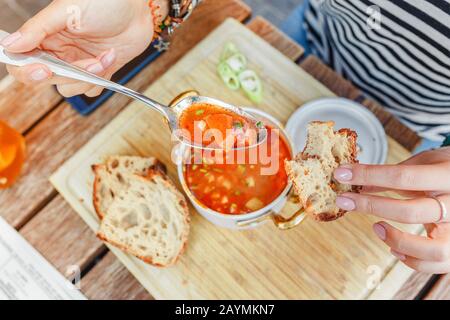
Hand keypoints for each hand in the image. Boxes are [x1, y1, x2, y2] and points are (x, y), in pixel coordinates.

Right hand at [1, 0, 167, 96]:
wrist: (138, 10)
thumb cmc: (105, 1)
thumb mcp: (68, 10)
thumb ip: (38, 28)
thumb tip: (11, 45)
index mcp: (45, 36)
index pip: (21, 61)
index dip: (27, 71)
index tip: (44, 70)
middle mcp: (58, 52)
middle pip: (47, 79)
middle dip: (70, 74)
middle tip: (89, 62)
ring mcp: (78, 64)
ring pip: (70, 88)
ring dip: (89, 77)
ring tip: (104, 55)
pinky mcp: (98, 72)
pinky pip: (91, 89)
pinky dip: (102, 79)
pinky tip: (111, 58)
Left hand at [333, 147, 449, 273]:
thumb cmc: (445, 168)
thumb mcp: (423, 163)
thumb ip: (393, 174)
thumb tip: (356, 182)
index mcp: (446, 175)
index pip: (403, 177)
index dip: (368, 175)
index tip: (342, 174)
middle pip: (412, 212)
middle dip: (371, 206)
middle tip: (344, 200)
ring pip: (434, 249)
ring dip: (398, 240)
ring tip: (376, 228)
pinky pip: (438, 264)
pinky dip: (413, 261)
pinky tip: (394, 248)